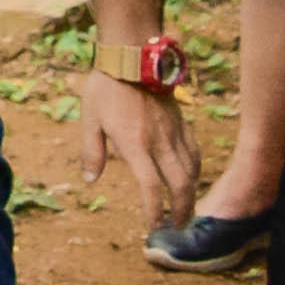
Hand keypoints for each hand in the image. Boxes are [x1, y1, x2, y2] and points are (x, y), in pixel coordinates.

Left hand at [80, 65, 204, 222]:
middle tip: (177, 227)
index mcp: (134, 143)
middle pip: (180, 184)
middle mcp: (159, 141)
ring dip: (191, 194)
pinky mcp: (182, 123)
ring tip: (186, 210)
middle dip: (182, 210)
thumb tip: (90, 180)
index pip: (151, 186)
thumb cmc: (106, 87)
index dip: (154, 210)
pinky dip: (195, 171)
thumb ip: (91, 151)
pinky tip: (191, 179)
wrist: (132, 57)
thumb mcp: (89, 118)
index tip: (153, 226)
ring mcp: (173, 132)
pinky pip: (194, 153)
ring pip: (192, 171)